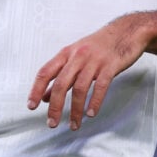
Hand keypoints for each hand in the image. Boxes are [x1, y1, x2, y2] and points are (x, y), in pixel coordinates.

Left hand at [26, 14, 148, 130]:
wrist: (125, 31)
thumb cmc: (98, 46)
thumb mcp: (75, 57)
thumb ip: (60, 75)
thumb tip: (44, 96)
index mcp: (66, 53)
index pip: (45, 72)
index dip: (36, 89)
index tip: (31, 105)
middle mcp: (78, 56)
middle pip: (61, 83)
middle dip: (55, 106)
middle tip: (52, 123)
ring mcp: (94, 61)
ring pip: (80, 88)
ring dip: (75, 110)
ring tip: (74, 124)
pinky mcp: (110, 66)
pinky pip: (100, 86)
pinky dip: (94, 102)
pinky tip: (91, 113)